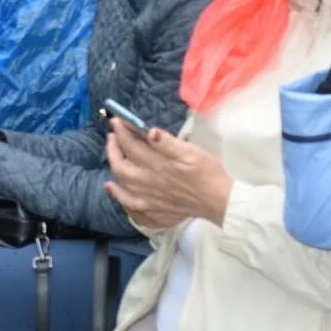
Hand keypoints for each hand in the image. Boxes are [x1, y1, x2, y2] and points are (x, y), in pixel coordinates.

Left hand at [104, 124, 232, 229]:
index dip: (121, 132)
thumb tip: (150, 132)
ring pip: (122, 183)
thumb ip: (168, 143)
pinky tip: (112, 188)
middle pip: (120, 166)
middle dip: (113, 148)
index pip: (131, 145)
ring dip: (113, 167)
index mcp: (157, 165)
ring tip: (113, 155)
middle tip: (113, 136)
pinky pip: (129, 203)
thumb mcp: (191, 152)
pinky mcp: (153, 209)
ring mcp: (148, 198)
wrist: (218, 201)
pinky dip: (118, 195)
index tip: (116, 121)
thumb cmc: (207, 172)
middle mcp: (148, 182)